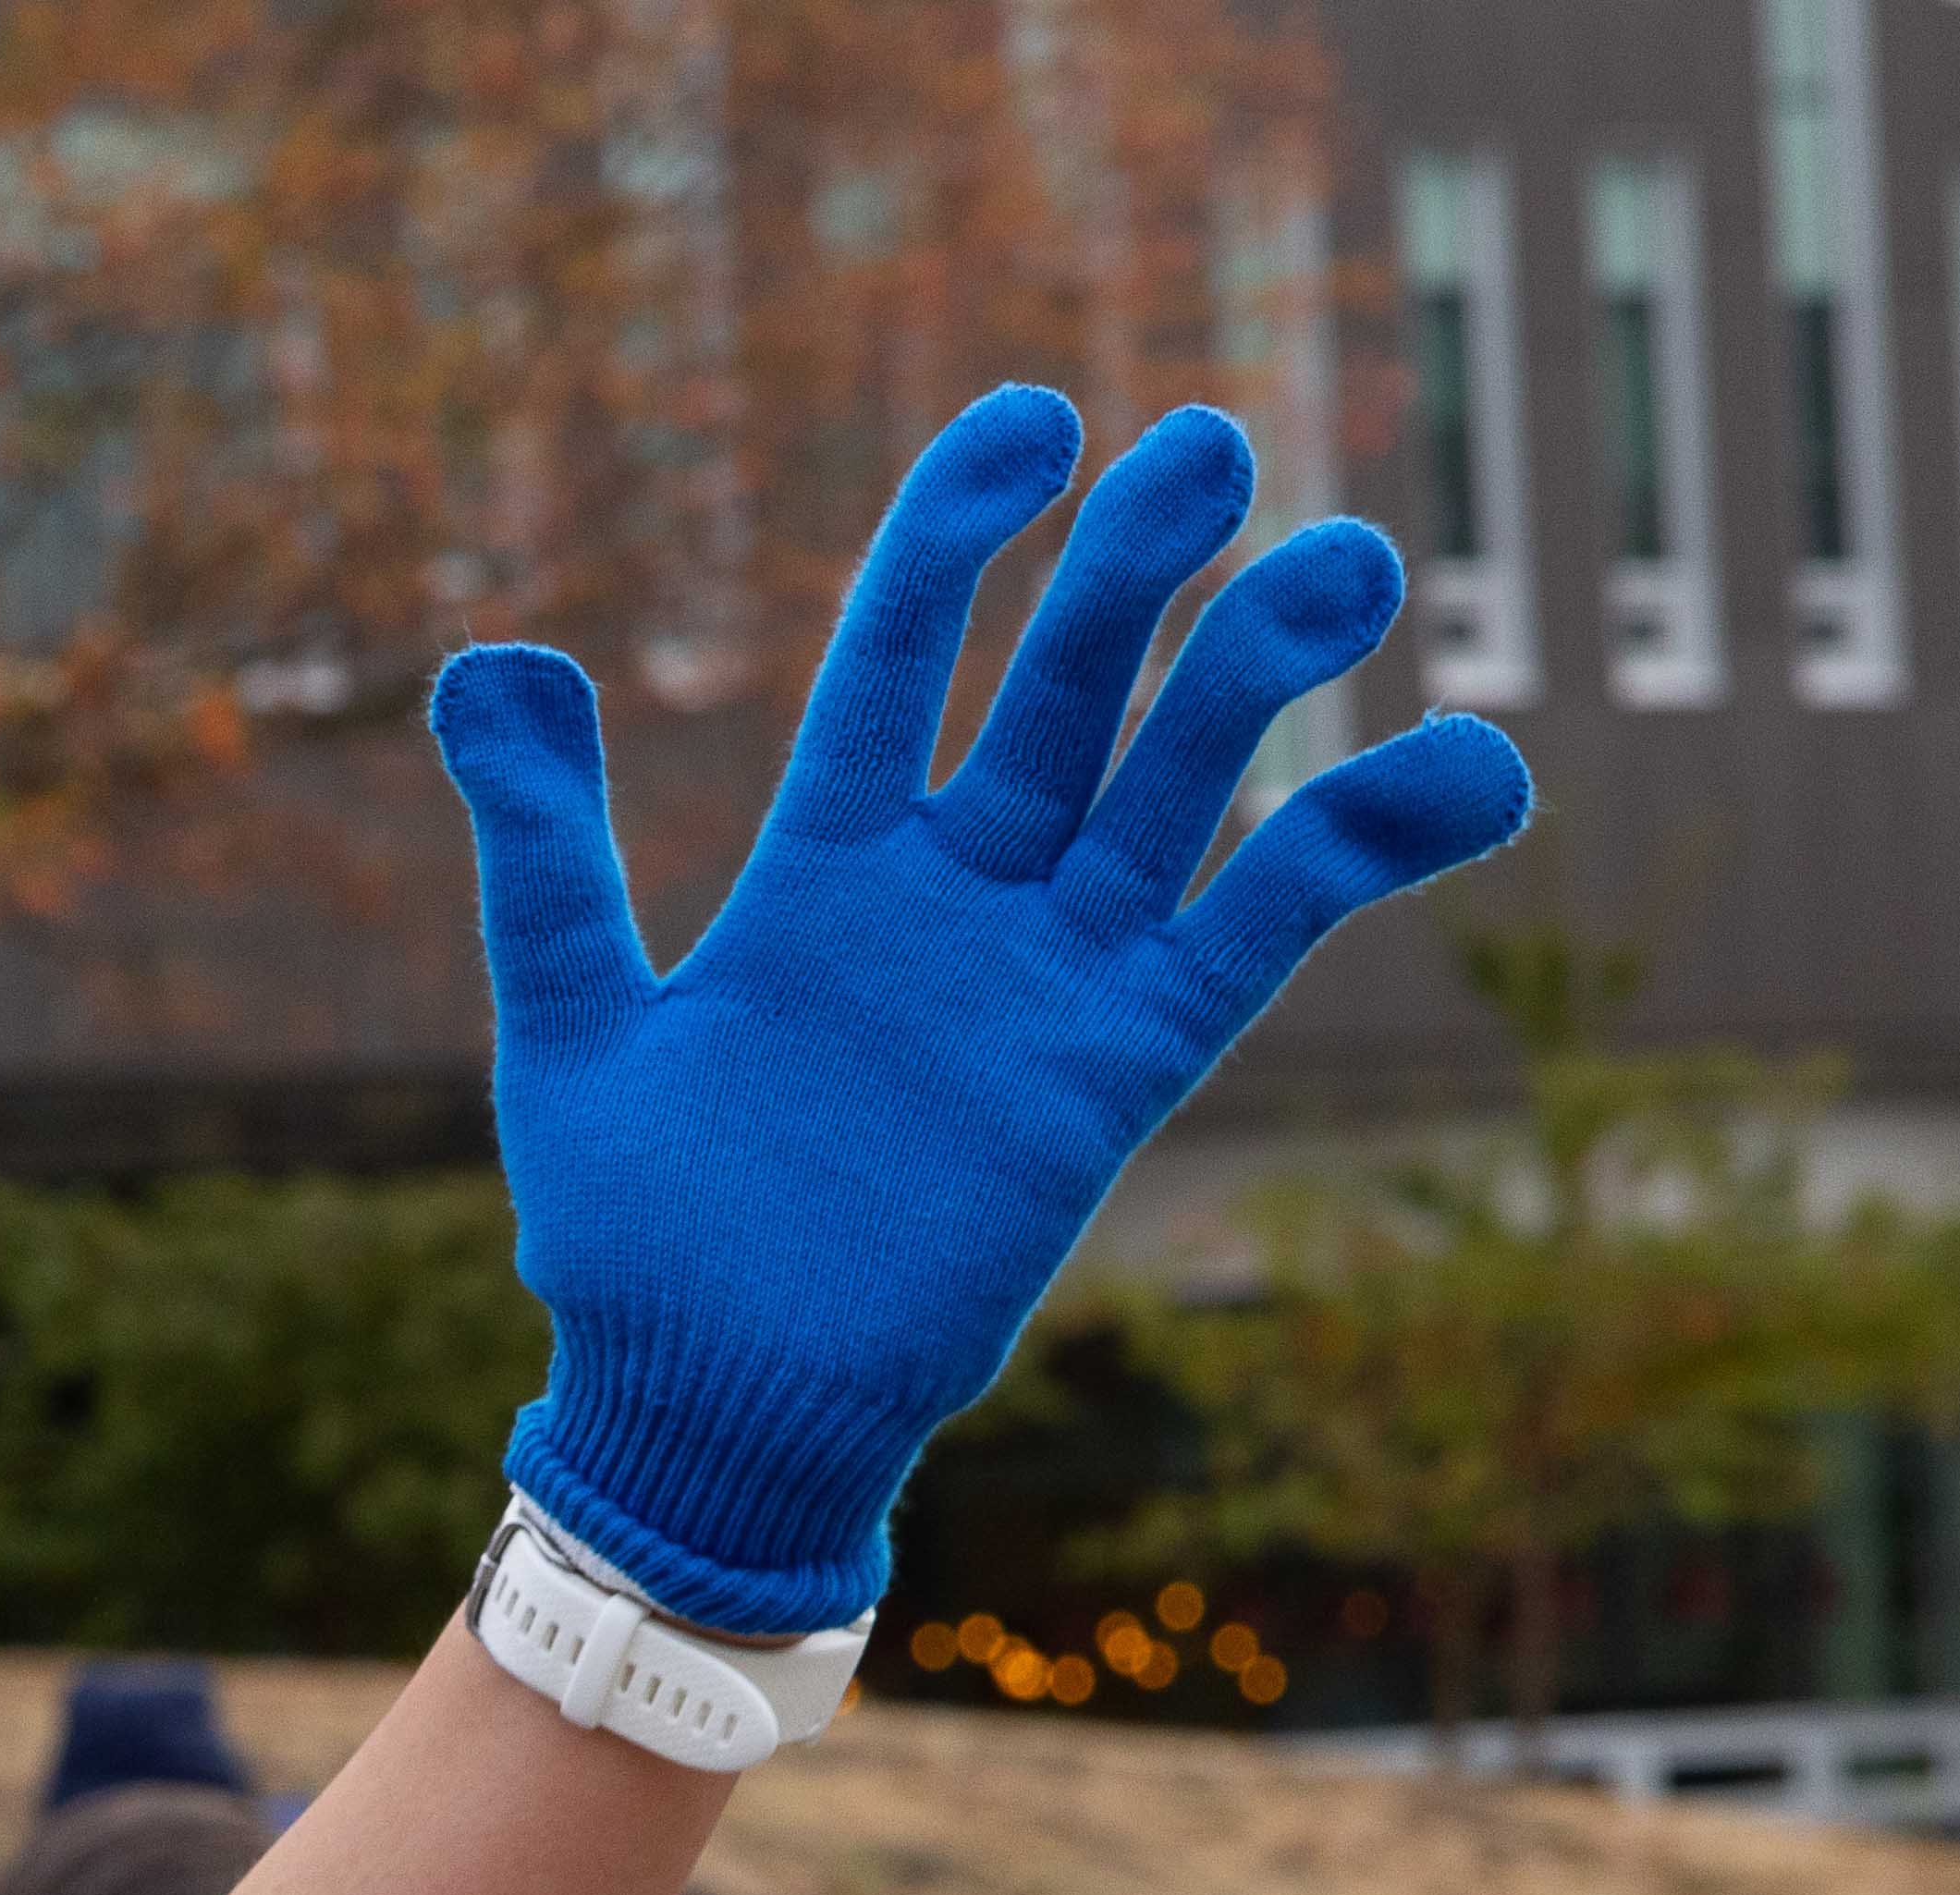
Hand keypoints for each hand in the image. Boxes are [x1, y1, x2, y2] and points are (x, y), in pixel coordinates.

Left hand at [434, 390, 1532, 1637]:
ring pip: (1175, 780)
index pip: (900, 652)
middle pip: (1063, 688)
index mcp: (820, 869)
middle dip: (1135, 568)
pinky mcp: (1125, 1065)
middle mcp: (951, 897)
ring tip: (1346, 560)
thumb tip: (481, 662)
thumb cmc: (630, 1240)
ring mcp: (1048, 974)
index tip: (1028, 421)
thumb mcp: (570, 1030)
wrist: (717, 1409)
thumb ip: (546, 850)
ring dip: (1261, 669)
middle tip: (1209, 449)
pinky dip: (1365, 845)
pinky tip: (1478, 768)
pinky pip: (1263, 930)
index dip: (959, 532)